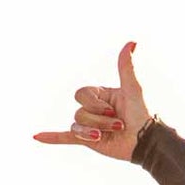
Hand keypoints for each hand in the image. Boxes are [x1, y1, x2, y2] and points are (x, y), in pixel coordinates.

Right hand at [34, 41, 150, 159]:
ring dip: (96, 130)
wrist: (147, 141)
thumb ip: (126, 67)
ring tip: (112, 134)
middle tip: (119, 124)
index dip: (95, 103)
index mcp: (99, 95)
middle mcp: (92, 109)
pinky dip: (52, 137)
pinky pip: (66, 138)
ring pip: (78, 125)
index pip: (82, 94)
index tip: (113, 108)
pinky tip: (37, 137)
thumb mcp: (132, 88)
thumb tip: (132, 42)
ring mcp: (90, 125)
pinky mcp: (89, 141)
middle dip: (100, 119)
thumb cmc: (143, 114)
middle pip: (80, 111)